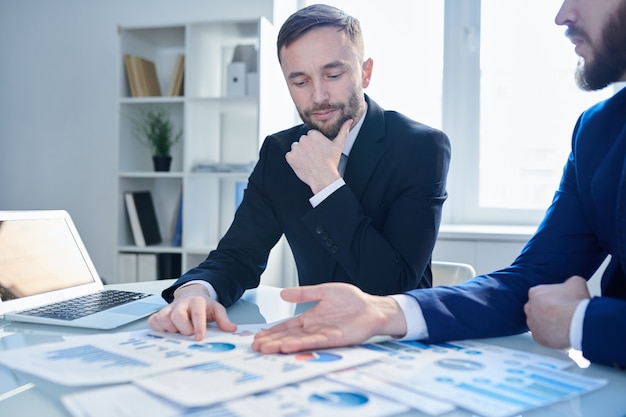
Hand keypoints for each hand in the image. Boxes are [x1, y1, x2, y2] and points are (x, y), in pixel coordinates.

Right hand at [148, 284, 236, 339]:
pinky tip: (167, 331)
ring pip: (164, 319)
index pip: (197, 313)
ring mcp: (169, 308)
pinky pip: (154, 321)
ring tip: (179, 332)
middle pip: (177, 316)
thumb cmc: (203, 305)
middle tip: (189, 334)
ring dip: (171, 329)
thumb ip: (223, 320)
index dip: (198, 326)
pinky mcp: (159, 313)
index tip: (199, 338)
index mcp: (197, 301)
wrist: (191, 296)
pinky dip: (158, 329)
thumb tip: (231, 328)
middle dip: (184, 329)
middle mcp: (181, 303)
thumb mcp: (216, 309)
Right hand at [251, 282, 406, 353]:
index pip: (286, 326)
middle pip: (288, 336)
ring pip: (297, 342)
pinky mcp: (334, 339)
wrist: (372, 308)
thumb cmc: (352, 301)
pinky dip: (300, 345)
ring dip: (281, 346)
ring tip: (266, 350)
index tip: (258, 337)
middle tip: (255, 347)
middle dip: (271, 342)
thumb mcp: (323, 291)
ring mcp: (323, 335)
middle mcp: (314, 329)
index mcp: (310, 318)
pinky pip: (314, 343)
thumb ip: (304, 293)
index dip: (272, 332)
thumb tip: (284, 293)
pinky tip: (288, 347)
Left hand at [285, 119, 351, 193]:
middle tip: (315, 158)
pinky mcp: (290, 157)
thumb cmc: (332, 162)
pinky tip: (303, 165)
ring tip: (309, 161)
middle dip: (307, 148)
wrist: (324, 178)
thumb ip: (343, 131)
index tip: (319, 152)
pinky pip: (290, 156)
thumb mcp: (339, 145)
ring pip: (296, 148)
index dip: (315, 144)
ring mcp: (296, 148)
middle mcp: (303, 139)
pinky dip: (294, 160)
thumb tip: (349, 120)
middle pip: (303, 141)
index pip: (311, 136)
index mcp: (314, 134)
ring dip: (300, 153)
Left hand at [524, 276, 590, 348]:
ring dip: (548, 323)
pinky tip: (561, 333)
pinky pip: (542, 335)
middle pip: (537, 308)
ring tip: (563, 323)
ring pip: (539, 322)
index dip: (553, 297)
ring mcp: (532, 323)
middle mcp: (529, 307)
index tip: (561, 301)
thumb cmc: (575, 303)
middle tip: (562, 312)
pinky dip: (551, 335)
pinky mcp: (537, 337)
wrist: (578, 322)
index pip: (541, 293)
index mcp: (535, 292)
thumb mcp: (576, 282)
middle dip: (548, 310)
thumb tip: (571, 285)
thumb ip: (569, 282)